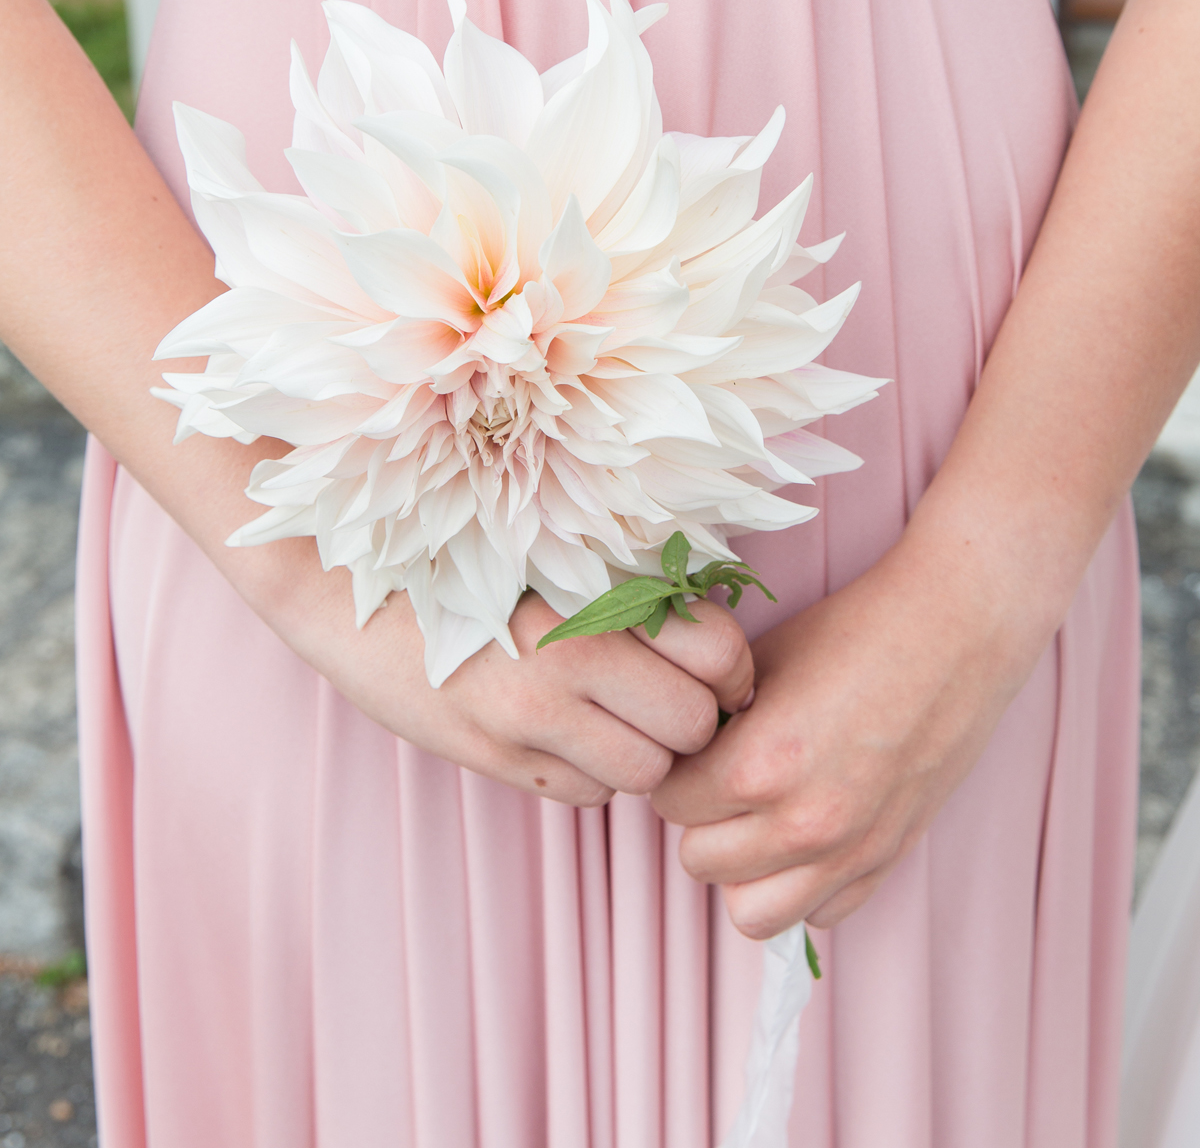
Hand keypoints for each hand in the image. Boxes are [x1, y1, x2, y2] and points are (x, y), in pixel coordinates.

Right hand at [265, 543, 754, 806]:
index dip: (731, 667)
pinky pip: (589, 794)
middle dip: (692, 718)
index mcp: (588, 598)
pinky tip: (566, 733)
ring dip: (644, 752)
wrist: (343, 594)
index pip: (717, 650)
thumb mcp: (549, 558)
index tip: (716, 667)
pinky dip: (594, 773)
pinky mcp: (497, 763)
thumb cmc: (457, 562)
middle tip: (667, 697)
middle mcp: (565, 665)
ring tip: (615, 717)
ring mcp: (528, 723)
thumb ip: (627, 592)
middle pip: (694, 724)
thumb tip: (718, 647)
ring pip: (646, 773)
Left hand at [651, 539, 1036, 936]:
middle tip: (726, 776)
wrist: (954, 632)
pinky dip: (802, 885)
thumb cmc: (855, 632)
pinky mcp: (888, 860)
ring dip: (744, 867)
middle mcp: (803, 823)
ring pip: (750, 912)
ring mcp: (850, 851)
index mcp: (760, 764)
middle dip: (703, 817)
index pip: (670, 802)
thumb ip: (714, 725)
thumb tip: (682, 755)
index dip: (679, 768)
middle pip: (699, 859)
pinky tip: (808, 835)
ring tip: (759, 817)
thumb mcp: (761, 664)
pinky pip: (818, 915)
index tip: (698, 748)